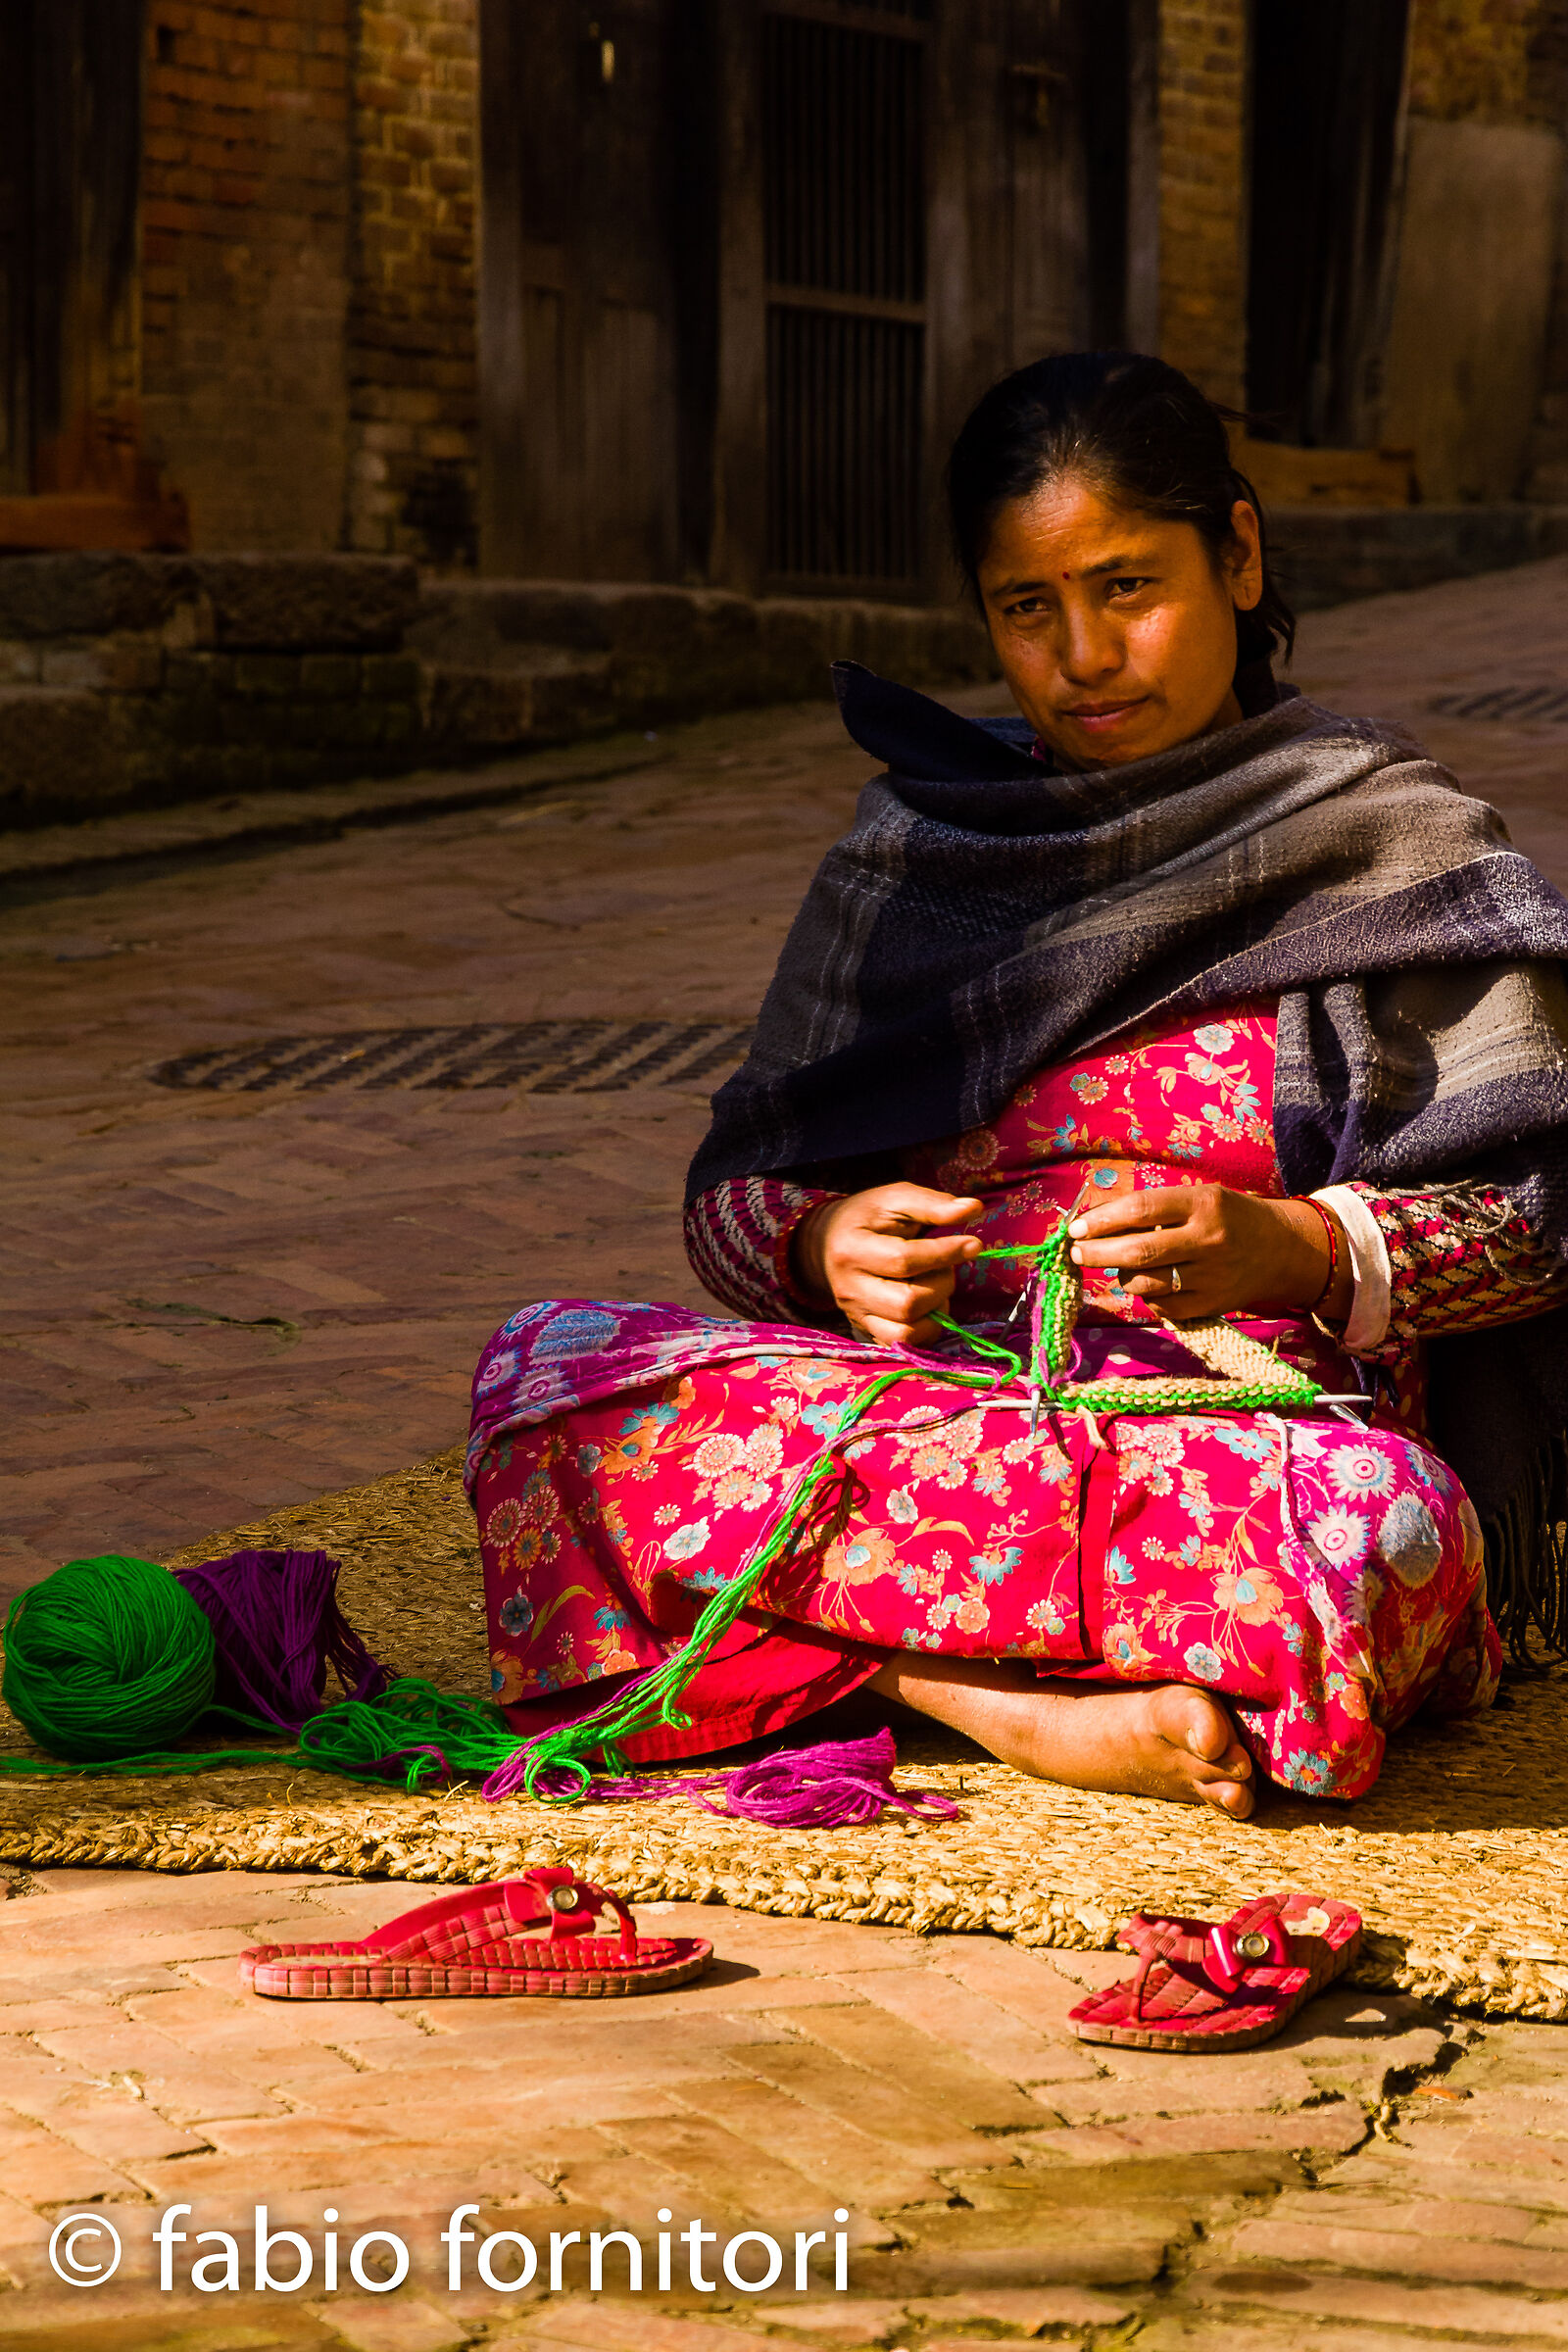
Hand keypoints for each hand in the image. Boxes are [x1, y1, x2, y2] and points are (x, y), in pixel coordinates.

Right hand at [792, 1184, 983, 1346]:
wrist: (826, 1242)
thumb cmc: (867, 1218)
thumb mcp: (895, 1199)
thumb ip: (933, 1204)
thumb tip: (973, 1208)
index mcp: (852, 1249)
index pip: (904, 1260)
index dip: (945, 1253)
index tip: (974, 1244)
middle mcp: (849, 1289)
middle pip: (907, 1303)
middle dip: (941, 1284)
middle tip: (946, 1266)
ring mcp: (856, 1315)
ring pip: (906, 1332)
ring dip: (936, 1311)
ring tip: (936, 1287)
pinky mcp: (866, 1330)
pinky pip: (902, 1346)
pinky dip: (926, 1330)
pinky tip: (929, 1306)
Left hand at [1067, 1183, 1351, 1323]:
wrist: (1281, 1249)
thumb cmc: (1226, 1217)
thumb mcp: (1198, 1198)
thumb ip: (1153, 1210)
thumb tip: (1094, 1223)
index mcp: (1202, 1203)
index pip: (1140, 1210)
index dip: (1101, 1221)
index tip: (1075, 1228)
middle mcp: (1207, 1240)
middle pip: (1137, 1252)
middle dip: (1096, 1253)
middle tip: (1075, 1253)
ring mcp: (1210, 1276)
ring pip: (1144, 1284)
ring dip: (1121, 1275)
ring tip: (1119, 1265)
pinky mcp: (1210, 1305)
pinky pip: (1161, 1306)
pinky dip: (1146, 1296)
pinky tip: (1150, 1283)